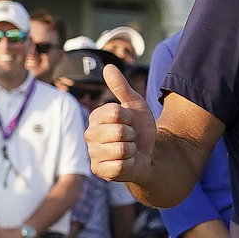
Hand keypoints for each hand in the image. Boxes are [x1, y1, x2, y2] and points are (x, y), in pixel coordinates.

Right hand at [86, 65, 155, 184]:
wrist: (148, 153)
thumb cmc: (139, 128)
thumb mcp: (135, 105)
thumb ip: (121, 87)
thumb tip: (108, 66)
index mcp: (96, 117)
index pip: (116, 112)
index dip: (129, 118)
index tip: (129, 121)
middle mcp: (90, 135)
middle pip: (119, 132)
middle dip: (132, 135)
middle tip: (130, 137)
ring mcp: (93, 154)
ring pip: (121, 149)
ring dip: (131, 149)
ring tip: (129, 149)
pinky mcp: (99, 171)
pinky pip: (120, 165)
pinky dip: (129, 163)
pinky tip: (126, 162)